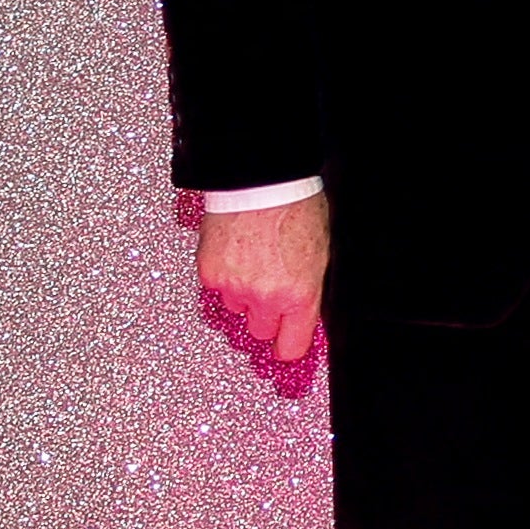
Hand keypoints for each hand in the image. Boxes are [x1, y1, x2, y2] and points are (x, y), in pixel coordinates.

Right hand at [197, 191, 329, 377]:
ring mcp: (235, 288)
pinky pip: (217, 289)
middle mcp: (265, 297)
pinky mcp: (209, 275)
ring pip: (236, 308)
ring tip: (253, 260)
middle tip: (269, 287)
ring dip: (243, 293)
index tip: (286, 345)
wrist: (261, 182)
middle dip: (265, 314)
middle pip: (260, 330)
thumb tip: (302, 314)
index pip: (290, 346)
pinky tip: (235, 252)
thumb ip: (308, 289)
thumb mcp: (319, 253)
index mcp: (299, 295)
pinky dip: (224, 275)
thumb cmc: (295, 207)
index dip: (288, 346)